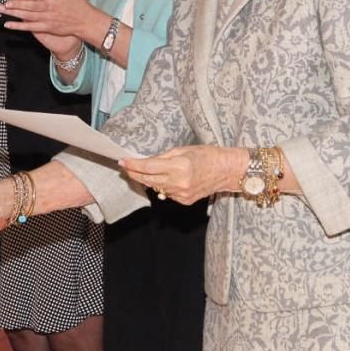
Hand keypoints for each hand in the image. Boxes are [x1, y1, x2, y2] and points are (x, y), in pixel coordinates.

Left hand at [2, 0, 97, 36]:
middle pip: (31, 5)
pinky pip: (31, 27)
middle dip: (17, 4)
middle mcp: (51, 6)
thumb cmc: (78, 2)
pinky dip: (19, 26)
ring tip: (2, 10)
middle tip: (4, 2)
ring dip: (14, 13)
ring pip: (28, 16)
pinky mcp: (48, 27)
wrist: (86, 21)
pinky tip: (8, 25)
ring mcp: (49, 18)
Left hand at [120, 145, 245, 204]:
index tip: (122, 161)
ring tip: (142, 171)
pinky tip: (164, 179)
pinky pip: (167, 193)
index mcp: (178, 166)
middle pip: (148, 180)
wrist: (227, 171)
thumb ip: (164, 156)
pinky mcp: (185, 200)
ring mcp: (181, 194)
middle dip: (135, 174)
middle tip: (126, 167)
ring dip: (147, 180)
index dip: (133, 165)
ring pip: (156, 188)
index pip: (148, 167)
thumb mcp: (184, 149)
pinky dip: (162, 186)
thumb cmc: (208, 155)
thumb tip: (148, 162)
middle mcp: (178, 182)